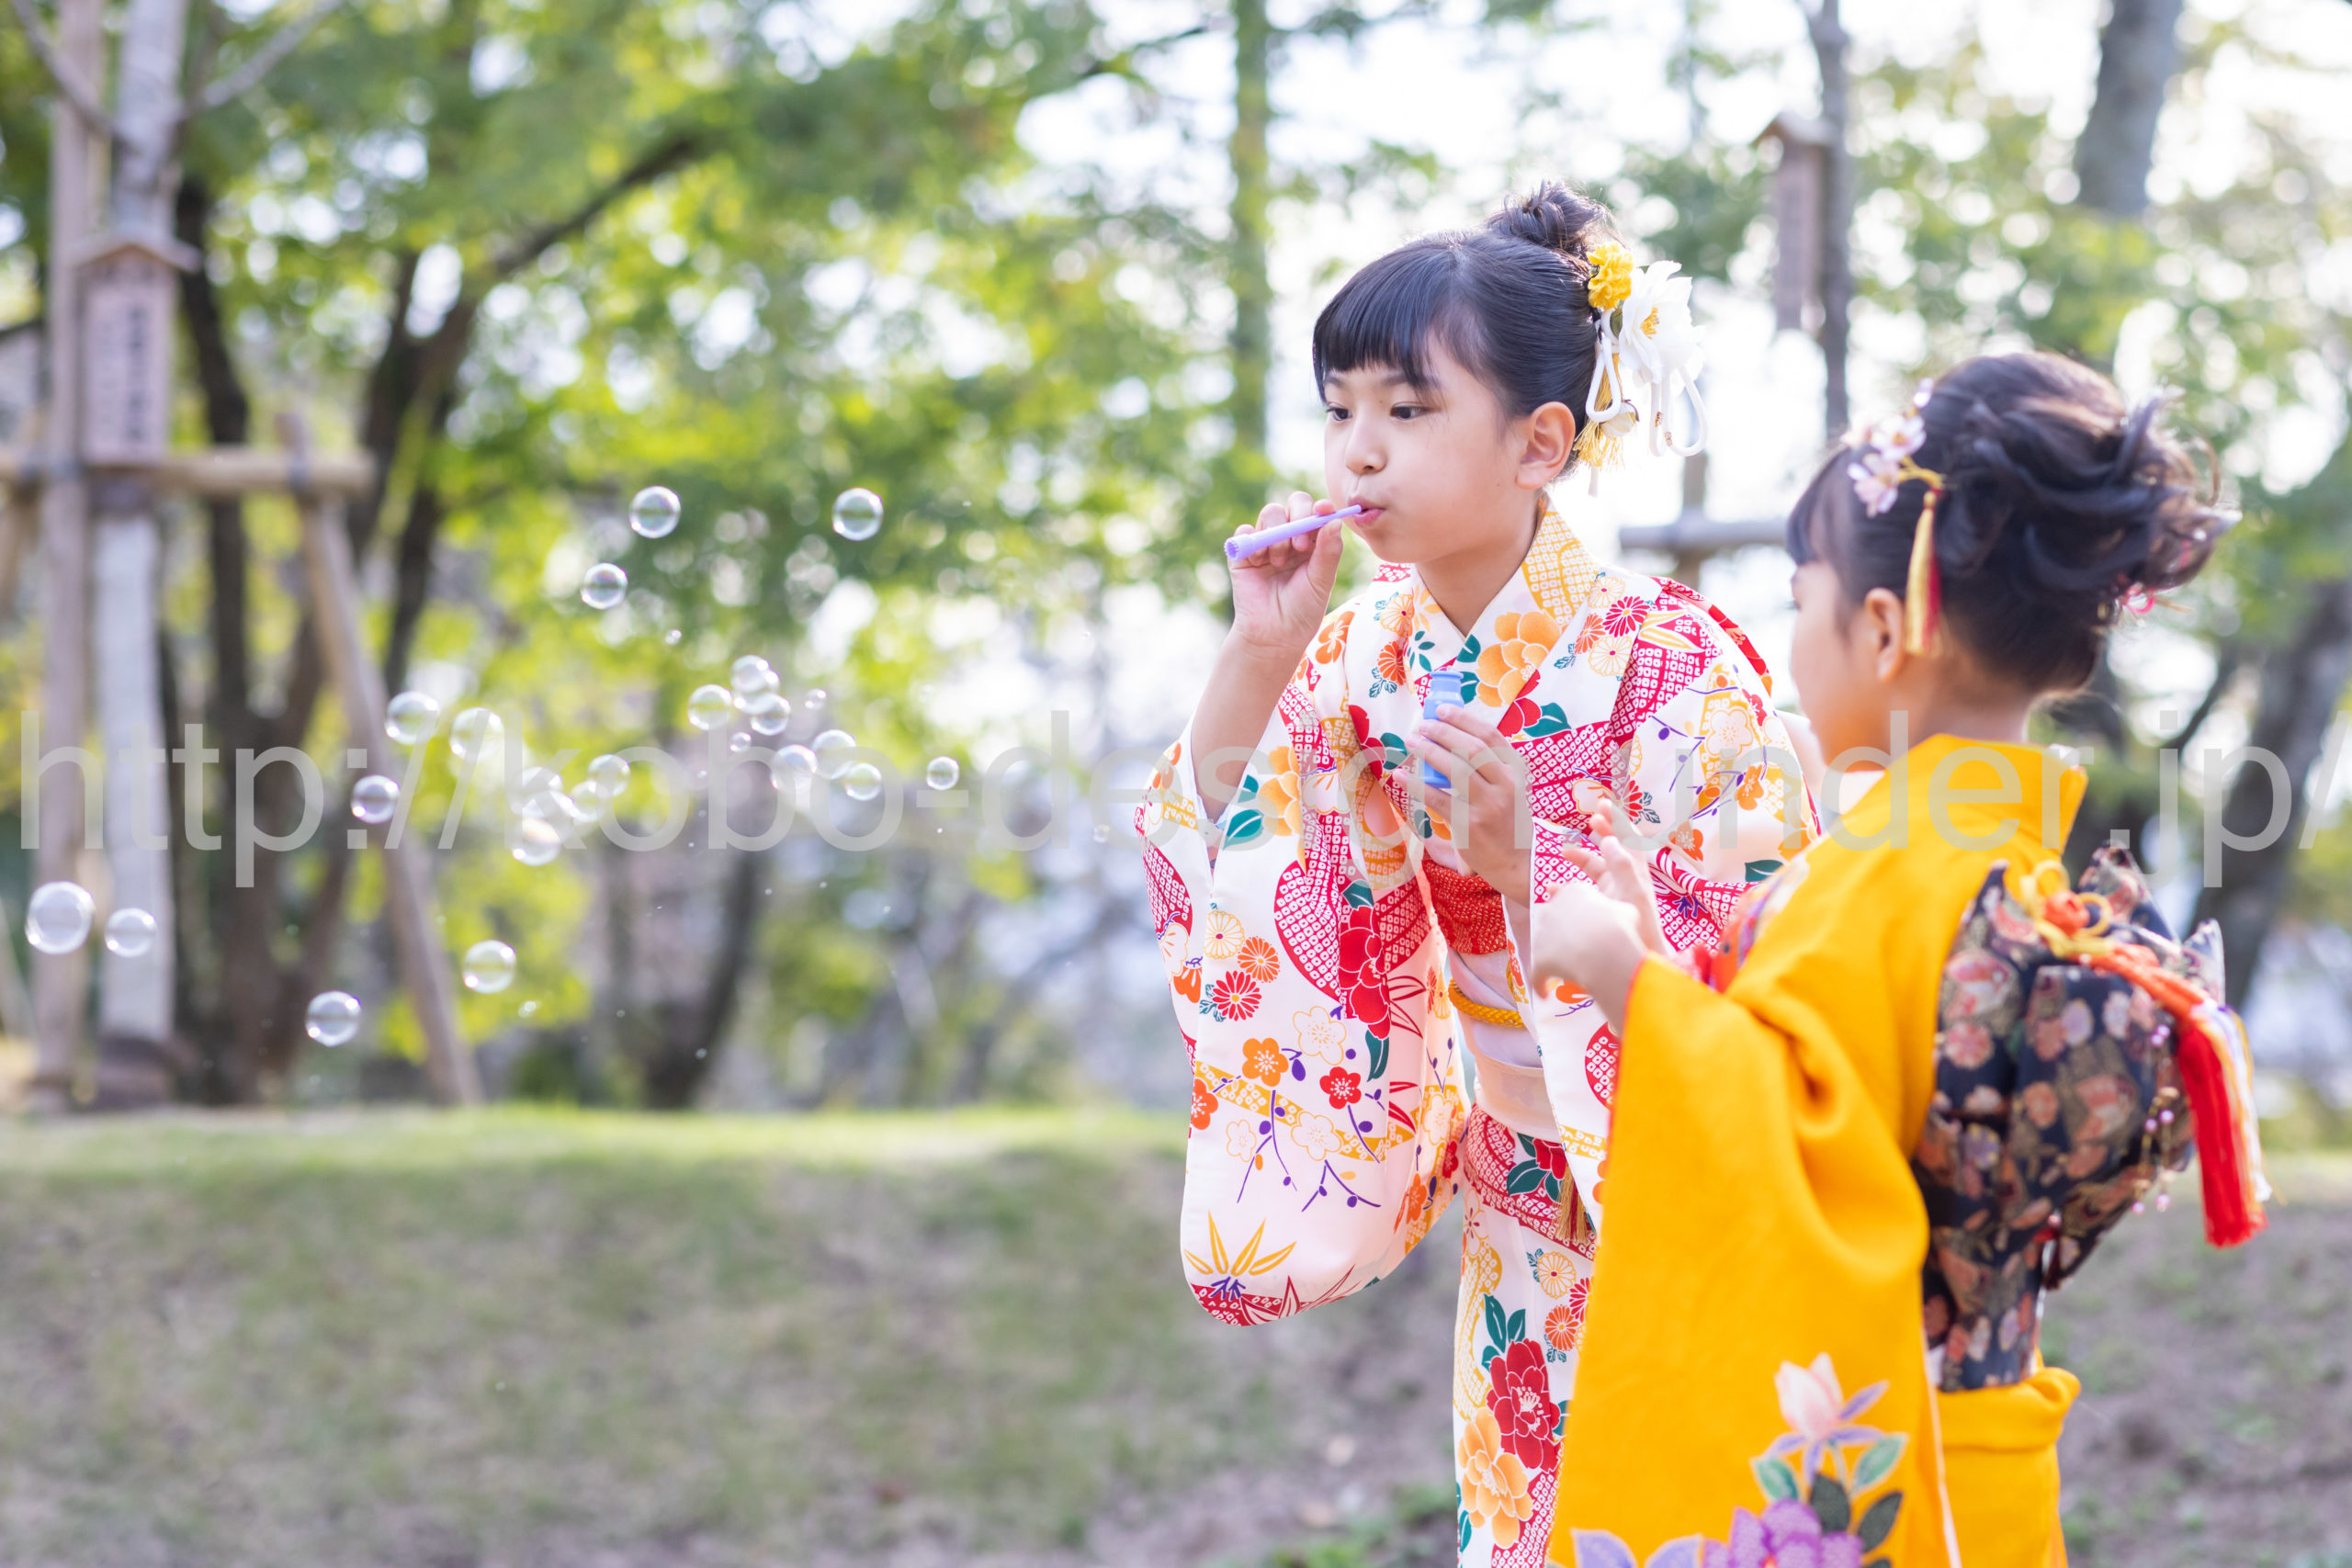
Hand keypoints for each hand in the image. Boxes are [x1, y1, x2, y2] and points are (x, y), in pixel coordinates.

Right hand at [1226, 492, 1348, 662]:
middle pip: (1294, 504)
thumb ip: (1328, 551)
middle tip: (1299, 544)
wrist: (1273, 634)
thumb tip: (1334, 520)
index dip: (1321, 507)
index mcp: (1313, 542)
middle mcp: (1291, 537)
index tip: (1324, 510)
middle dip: (1298, 516)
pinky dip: (1252, 540)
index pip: (1318, 513)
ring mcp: (1267, 542)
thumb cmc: (1302, 610)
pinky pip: (1245, 531)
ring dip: (1277, 535)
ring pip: (1270, 513)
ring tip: (1279, 562)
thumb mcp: (1321, 581)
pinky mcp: (1244, 551)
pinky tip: (1258, 562)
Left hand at [1404, 702, 1532, 905]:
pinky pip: (1437, 799)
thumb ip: (1489, 767)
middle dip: (1443, 732)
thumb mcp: (1511, 789)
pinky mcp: (1469, 826)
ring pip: (1455, 770)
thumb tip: (1451, 737)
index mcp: (1516, 772)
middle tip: (1421, 725)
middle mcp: (1506, 786)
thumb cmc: (1509, 821)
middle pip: (1471, 749)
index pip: (1491, 736)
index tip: (1442, 709)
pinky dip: (1416, 784)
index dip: (1464, 719)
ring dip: (1429, 751)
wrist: (1519, 863)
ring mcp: (1488, 806)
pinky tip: (1401, 774)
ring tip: (1411, 741)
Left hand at [1528, 882, 1648, 1031]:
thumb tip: (1619, 917)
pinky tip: (1544, 995)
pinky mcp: (1538, 958)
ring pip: (1543, 945)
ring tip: (1564, 970)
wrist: (1605, 949)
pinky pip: (1537, 974)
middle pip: (1553, 919)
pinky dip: (1540, 983)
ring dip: (1552, 956)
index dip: (1577, 911)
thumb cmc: (1620, 927)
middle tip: (1576, 947)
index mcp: (1575, 892)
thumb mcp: (1627, 911)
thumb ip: (1617, 911)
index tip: (1583, 922)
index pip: (1570, 896)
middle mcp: (1553, 909)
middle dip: (1561, 931)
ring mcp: (1542, 933)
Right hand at [1561, 795, 1670, 956]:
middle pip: (1612, 850)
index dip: (1617, 821)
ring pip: (1595, 869)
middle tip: (1590, 816)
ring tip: (1564, 851)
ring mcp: (1611, 895)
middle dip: (1602, 831)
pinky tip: (1552, 889)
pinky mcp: (1600, 909)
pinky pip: (1582, 892)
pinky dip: (1567, 888)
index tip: (1603, 804)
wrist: (1639, 962)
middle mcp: (1624, 881)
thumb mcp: (1632, 895)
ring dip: (1581, 858)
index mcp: (1634, 874)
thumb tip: (1608, 840)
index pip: (1628, 840)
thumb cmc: (1640, 930)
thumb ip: (1621, 866)